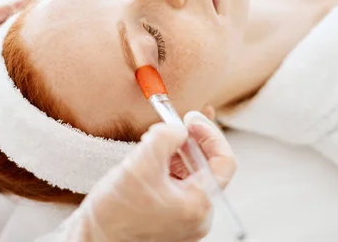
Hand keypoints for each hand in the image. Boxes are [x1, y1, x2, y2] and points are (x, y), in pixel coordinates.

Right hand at [74, 111, 236, 241]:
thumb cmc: (114, 215)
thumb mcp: (141, 163)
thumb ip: (166, 137)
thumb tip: (178, 128)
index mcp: (199, 205)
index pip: (223, 161)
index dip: (210, 134)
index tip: (190, 119)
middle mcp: (197, 215)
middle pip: (206, 166)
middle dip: (189, 141)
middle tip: (173, 124)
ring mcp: (185, 218)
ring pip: (190, 174)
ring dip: (176, 152)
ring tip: (155, 141)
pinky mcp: (170, 217)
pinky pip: (178, 184)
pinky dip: (168, 165)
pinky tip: (153, 156)